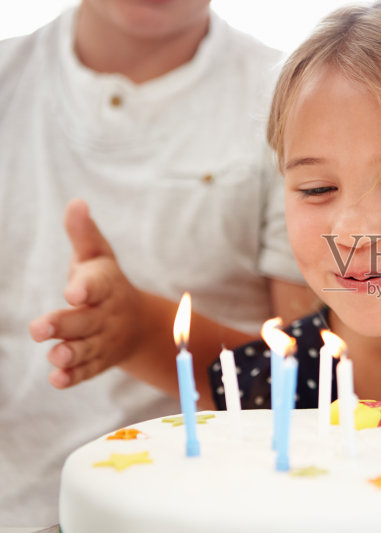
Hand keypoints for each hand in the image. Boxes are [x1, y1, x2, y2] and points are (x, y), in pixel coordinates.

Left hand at [29, 199, 145, 388]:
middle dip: (65, 325)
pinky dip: (73, 377)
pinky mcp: (97, 362)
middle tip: (39, 328)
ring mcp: (103, 341)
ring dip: (70, 354)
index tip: (72, 291)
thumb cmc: (105, 283)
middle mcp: (106, 315)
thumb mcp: (97, 257)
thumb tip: (76, 203)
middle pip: (87, 321)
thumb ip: (84, 234)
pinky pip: (87, 371)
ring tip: (54, 356)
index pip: (98, 285)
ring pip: (86, 349)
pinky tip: (57, 379)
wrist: (137, 325)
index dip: (86, 288)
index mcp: (106, 286)